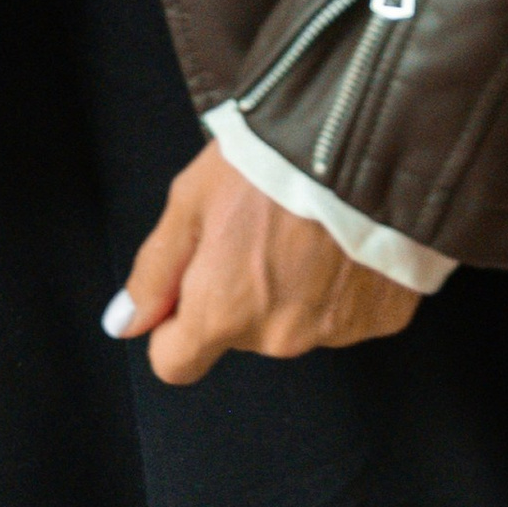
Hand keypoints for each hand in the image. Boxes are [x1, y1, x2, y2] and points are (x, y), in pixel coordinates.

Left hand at [109, 144, 419, 385]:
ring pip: (294, 323)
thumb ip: (154, 272)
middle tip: (259, 231)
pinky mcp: (383, 318)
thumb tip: (124, 323)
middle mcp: (277, 337)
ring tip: (307, 230)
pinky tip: (346, 242)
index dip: (174, 330)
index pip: (176, 363)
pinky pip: (347, 312)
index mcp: (221, 313)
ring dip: (294, 288)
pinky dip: (343, 285)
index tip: (187, 293)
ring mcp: (335, 331)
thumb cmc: (272, 165)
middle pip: (239, 335)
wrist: (371, 143)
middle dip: (240, 294)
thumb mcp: (190, 203)